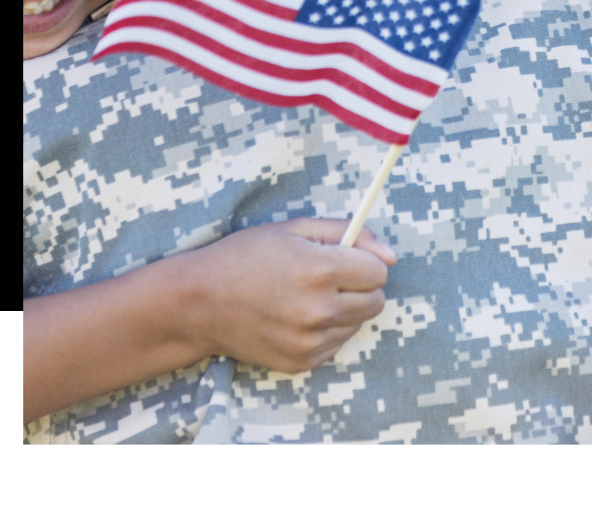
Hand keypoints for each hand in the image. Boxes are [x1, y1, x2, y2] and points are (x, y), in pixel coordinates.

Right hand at [181, 218, 395, 372]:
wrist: (200, 302)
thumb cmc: (247, 255)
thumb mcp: (294, 228)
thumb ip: (348, 232)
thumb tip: (391, 256)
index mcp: (318, 270)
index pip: (379, 271)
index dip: (365, 260)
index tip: (345, 256)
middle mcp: (318, 310)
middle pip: (376, 301)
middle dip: (360, 285)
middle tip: (328, 275)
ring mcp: (310, 342)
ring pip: (359, 323)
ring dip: (344, 308)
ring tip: (307, 295)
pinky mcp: (302, 363)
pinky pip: (337, 343)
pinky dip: (326, 329)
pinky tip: (297, 316)